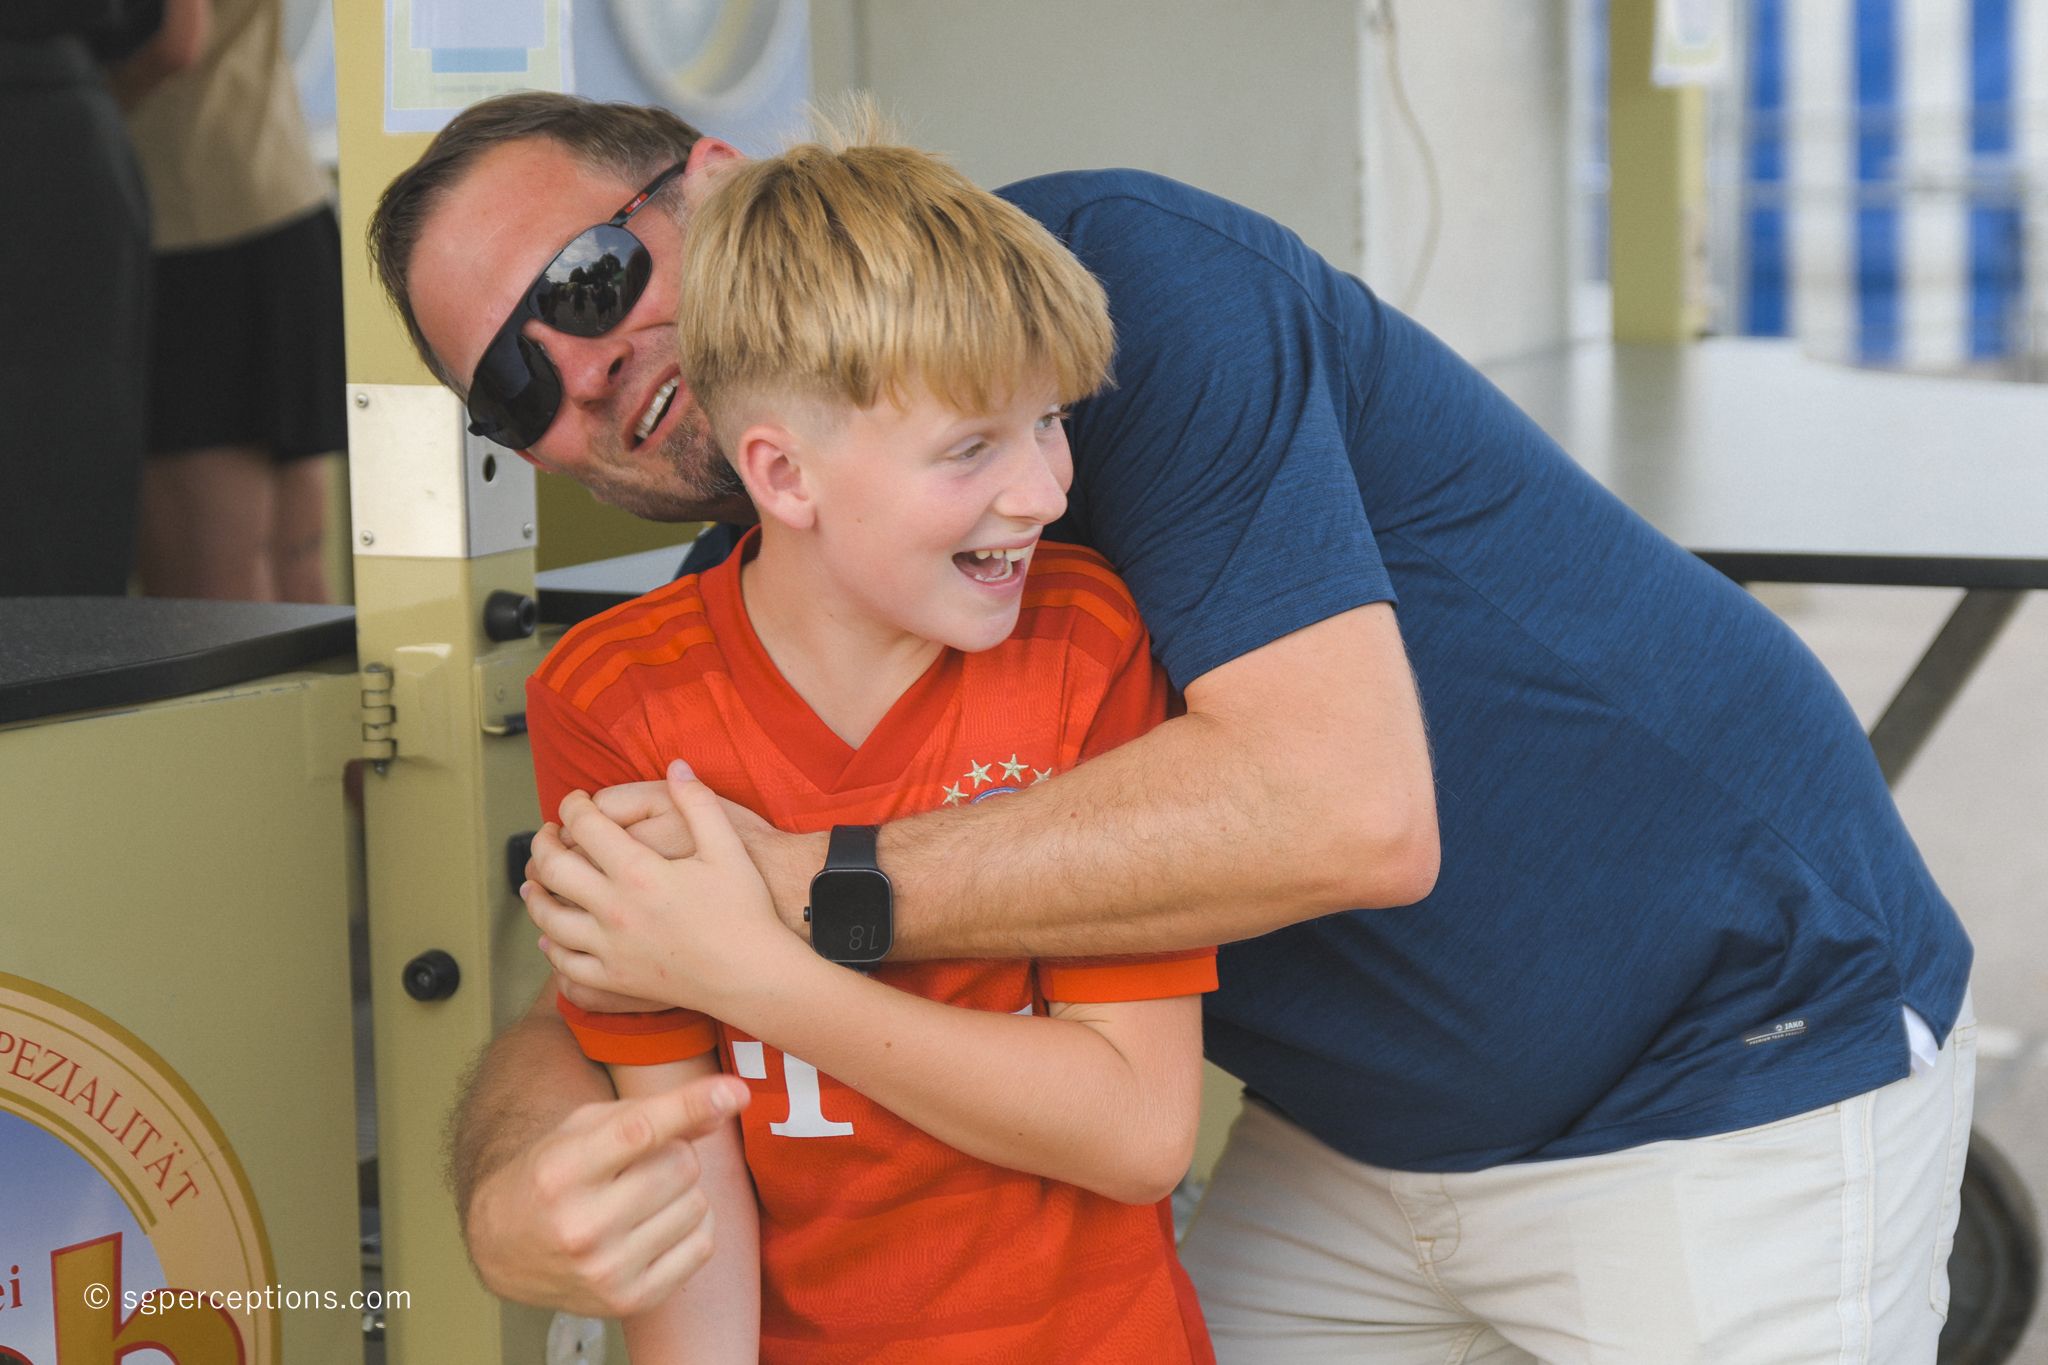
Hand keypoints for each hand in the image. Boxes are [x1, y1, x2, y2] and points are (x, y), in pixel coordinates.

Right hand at [464, 1076, 749, 1315]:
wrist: (503, 1248)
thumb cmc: (552, 1175)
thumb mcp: (585, 1129)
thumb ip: (654, 1111)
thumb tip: (726, 1102)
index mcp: (562, 1172)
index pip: (639, 1132)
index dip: (690, 1105)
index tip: (734, 1090)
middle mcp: (582, 1226)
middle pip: (681, 1165)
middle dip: (674, 1154)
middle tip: (639, 1166)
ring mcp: (607, 1270)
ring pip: (697, 1204)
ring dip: (681, 1193)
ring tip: (640, 1199)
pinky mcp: (631, 1301)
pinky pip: (703, 1246)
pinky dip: (691, 1228)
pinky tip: (655, 1226)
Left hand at [525, 761, 802, 1014]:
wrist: (753, 975)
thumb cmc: (745, 910)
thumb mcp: (728, 847)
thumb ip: (698, 801)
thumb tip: (677, 764)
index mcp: (639, 871)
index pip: (584, 826)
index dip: (571, 805)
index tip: (574, 800)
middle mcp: (615, 909)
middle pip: (553, 867)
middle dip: (542, 843)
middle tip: (547, 833)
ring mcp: (610, 947)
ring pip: (548, 918)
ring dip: (535, 893)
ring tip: (535, 880)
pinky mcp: (615, 978)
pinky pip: (566, 963)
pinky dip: (550, 947)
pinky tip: (550, 936)